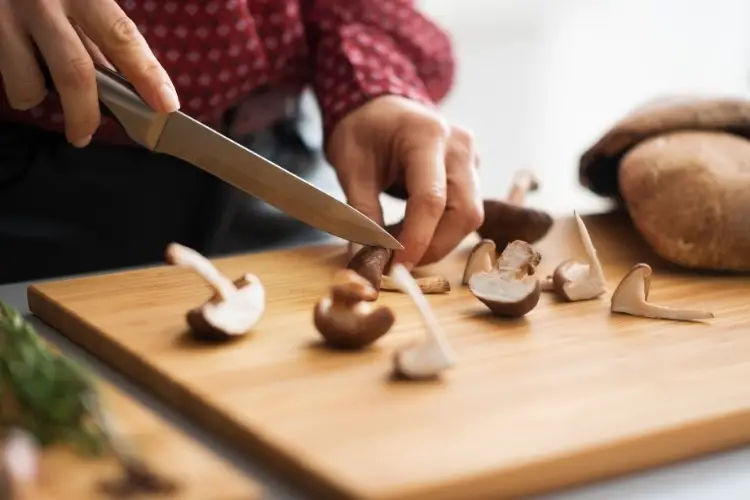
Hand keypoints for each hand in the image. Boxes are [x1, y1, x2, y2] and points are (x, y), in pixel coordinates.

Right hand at [0, 0, 178, 146]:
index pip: (121, 36)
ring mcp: (4, 14)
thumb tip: (122, 84)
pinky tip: (13, 62)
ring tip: (33, 86)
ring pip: (28, 83)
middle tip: (84, 135)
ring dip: (35, 95)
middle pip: (75, 72)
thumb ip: (92, 36)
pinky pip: (1, 73)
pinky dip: (14, 81)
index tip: (166, 104)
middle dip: (85, 113)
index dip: (146, 73)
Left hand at [327, 95, 482, 269]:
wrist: (379, 106)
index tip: (396, 265)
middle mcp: (459, 146)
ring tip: (401, 241)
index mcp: (427, 136)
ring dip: (438, 240)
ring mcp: (471, 158)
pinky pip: (465, 211)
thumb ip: (360, 213)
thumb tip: (366, 258)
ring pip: (470, 216)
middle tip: (398, 261)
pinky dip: (441, 230)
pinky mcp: (472, 172)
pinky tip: (412, 229)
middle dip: (433, 246)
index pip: (431, 199)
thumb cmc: (363, 129)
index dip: (417, 239)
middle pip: (464, 212)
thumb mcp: (350, 167)